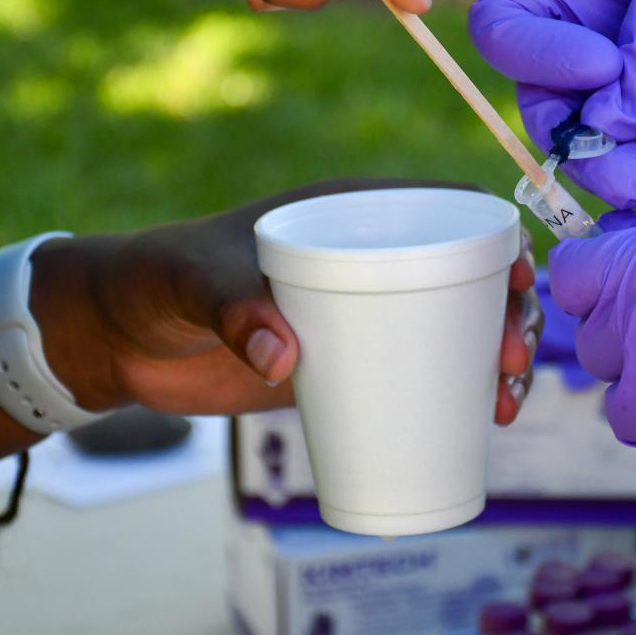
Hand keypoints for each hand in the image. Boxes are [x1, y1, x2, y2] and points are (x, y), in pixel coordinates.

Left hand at [36, 180, 539, 424]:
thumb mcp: (196, 281)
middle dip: (509, 314)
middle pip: (466, 275)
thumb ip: (236, 308)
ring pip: (453, 328)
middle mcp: (366, 257)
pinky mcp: (344, 362)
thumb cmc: (157, 280)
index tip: (517, 282)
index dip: (497, 238)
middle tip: (510, 365)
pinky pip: (417, 372)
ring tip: (505, 406)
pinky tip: (482, 423)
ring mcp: (359, 313)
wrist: (117, 336)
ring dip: (495, 360)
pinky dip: (456, 394)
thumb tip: (285, 358)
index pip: (445, 211)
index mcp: (346, 213)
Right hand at [469, 0, 635, 207]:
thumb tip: (605, 130)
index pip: (505, 26)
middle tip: (627, 174)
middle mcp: (589, 25)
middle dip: (583, 141)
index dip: (536, 59)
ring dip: (632, 149)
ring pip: (591, 140)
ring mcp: (629, 73)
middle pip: (542, 103)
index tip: (603, 68)